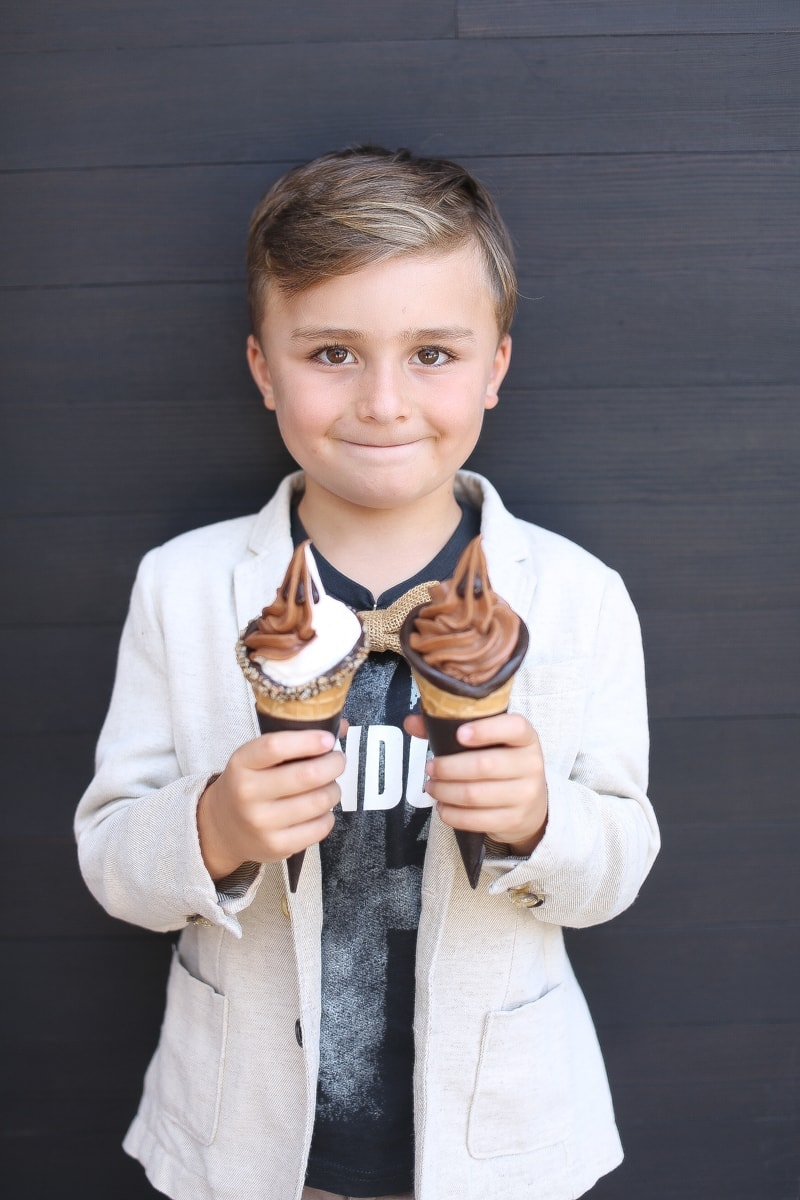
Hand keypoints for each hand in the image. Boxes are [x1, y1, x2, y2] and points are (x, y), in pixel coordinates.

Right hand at [197, 729, 344, 880]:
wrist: (222, 827)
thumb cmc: (250, 783)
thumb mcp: (256, 757)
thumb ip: (294, 740)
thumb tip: (342, 727)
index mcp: (242, 763)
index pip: (276, 747)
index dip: (308, 741)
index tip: (328, 739)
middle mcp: (248, 793)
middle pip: (307, 775)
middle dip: (334, 764)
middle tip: (337, 761)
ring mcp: (262, 823)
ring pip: (319, 801)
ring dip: (334, 790)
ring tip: (329, 785)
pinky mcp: (277, 846)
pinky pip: (321, 827)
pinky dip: (328, 815)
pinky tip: (320, 809)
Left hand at [404, 712, 547, 855]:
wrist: (532, 805)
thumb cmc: (502, 763)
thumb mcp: (488, 742)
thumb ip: (450, 727)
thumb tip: (411, 722)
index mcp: (526, 738)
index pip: (514, 728)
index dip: (486, 730)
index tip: (459, 734)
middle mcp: (531, 764)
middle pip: (484, 765)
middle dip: (448, 768)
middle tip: (430, 768)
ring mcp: (526, 794)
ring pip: (474, 794)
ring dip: (445, 791)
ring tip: (432, 787)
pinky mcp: (514, 820)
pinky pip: (475, 819)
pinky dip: (452, 814)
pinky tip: (443, 807)